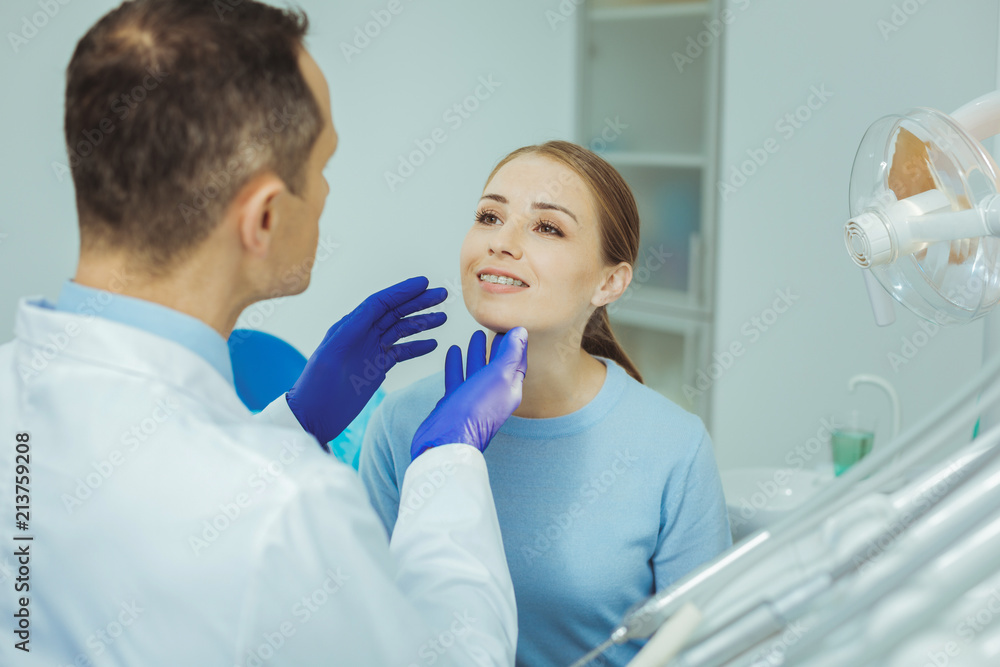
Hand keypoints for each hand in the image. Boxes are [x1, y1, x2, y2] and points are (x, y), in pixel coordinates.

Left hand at [287, 276, 446, 444]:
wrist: (312, 417)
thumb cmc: (315, 388)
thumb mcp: (330, 356)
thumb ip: (351, 330)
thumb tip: (371, 309)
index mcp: (349, 327)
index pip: (380, 303)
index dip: (402, 292)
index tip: (424, 283)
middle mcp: (361, 335)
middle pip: (394, 313)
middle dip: (418, 302)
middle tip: (442, 294)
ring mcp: (370, 351)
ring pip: (400, 330)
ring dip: (421, 322)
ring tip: (443, 317)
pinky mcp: (376, 368)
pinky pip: (401, 352)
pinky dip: (417, 347)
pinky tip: (433, 344)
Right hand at [411, 328, 527, 458]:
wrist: (447, 439)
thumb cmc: (474, 411)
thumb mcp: (498, 376)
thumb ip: (510, 354)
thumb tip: (521, 332)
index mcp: (509, 389)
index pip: (517, 362)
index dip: (516, 344)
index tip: (513, 327)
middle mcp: (492, 394)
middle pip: (496, 365)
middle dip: (497, 347)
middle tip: (495, 329)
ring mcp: (472, 399)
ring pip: (476, 369)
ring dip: (476, 352)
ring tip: (475, 334)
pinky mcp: (454, 402)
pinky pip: (457, 378)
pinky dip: (456, 364)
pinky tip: (453, 351)